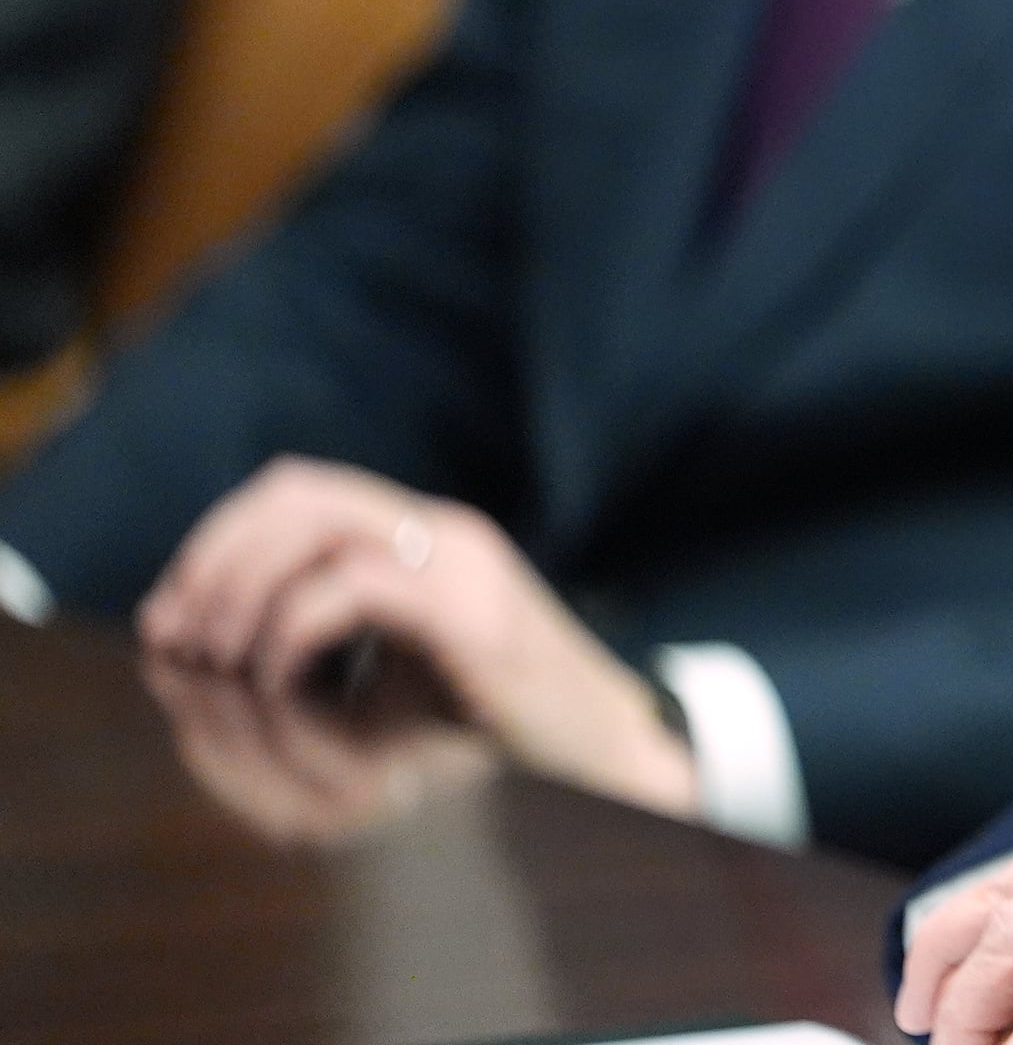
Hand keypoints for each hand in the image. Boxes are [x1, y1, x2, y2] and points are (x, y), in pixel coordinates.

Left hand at [135, 456, 696, 818]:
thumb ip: (316, 646)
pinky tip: (277, 678)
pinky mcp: (472, 618)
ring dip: (243, 589)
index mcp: (426, 537)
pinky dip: (289, 633)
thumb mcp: (387, 680)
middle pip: (296, 489)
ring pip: (316, 524)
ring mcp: (464, 566)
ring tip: (218, 655)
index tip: (170, 614)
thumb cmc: (492, 733)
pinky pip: (350, 591)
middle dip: (215, 557)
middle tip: (177, 635)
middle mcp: (445, 532)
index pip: (300, 488)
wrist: (604, 761)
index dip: (218, 538)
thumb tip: (195, 640)